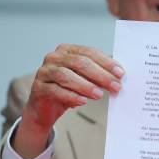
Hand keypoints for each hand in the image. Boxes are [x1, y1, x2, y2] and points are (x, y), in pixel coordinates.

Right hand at [14, 44, 124, 158]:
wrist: (45, 108)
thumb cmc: (68, 90)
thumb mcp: (85, 80)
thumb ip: (99, 75)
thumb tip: (118, 78)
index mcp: (67, 50)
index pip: (89, 52)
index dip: (106, 62)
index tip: (120, 73)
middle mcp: (54, 57)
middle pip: (79, 63)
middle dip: (100, 75)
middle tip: (114, 86)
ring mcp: (44, 71)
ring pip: (66, 75)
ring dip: (85, 85)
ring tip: (99, 95)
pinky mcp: (38, 87)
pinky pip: (55, 90)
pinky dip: (71, 96)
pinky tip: (82, 101)